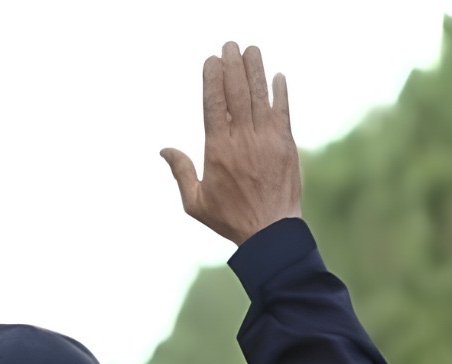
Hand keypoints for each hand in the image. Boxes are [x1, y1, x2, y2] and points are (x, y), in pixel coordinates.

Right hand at [161, 42, 301, 245]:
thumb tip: (164, 150)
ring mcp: (267, 139)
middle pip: (237, 94)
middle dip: (232, 66)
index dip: (212, 80)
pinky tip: (277, 76)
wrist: (269, 230)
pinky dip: (280, 92)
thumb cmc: (228, 218)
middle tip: (229, 45)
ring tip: (251, 50)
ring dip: (255, 71)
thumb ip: (180, 172)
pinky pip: (283, 111)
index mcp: (217, 150)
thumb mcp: (195, 202)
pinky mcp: (287, 144)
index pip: (214, 105)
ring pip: (260, 97)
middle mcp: (242, 139)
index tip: (210, 61)